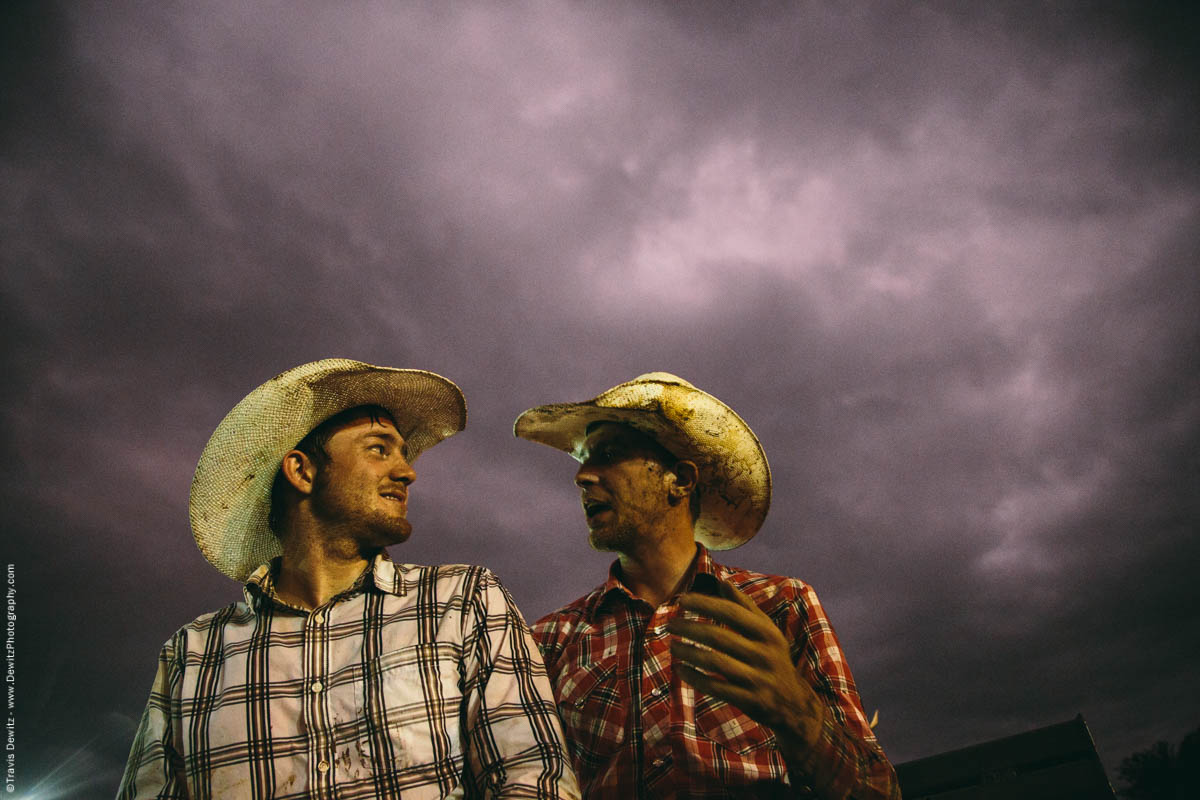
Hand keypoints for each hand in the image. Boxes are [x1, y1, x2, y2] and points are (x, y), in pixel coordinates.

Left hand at [667, 579, 826, 751]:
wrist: (794, 704)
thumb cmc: (773, 659)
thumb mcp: (767, 631)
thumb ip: (745, 607)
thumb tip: (721, 581)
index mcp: (767, 632)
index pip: (731, 612)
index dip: (705, 604)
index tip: (681, 600)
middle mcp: (764, 654)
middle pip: (719, 637)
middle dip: (690, 629)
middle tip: (670, 624)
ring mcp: (758, 679)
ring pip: (716, 662)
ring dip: (689, 653)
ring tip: (672, 646)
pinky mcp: (750, 700)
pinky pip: (717, 688)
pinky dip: (696, 678)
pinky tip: (681, 670)